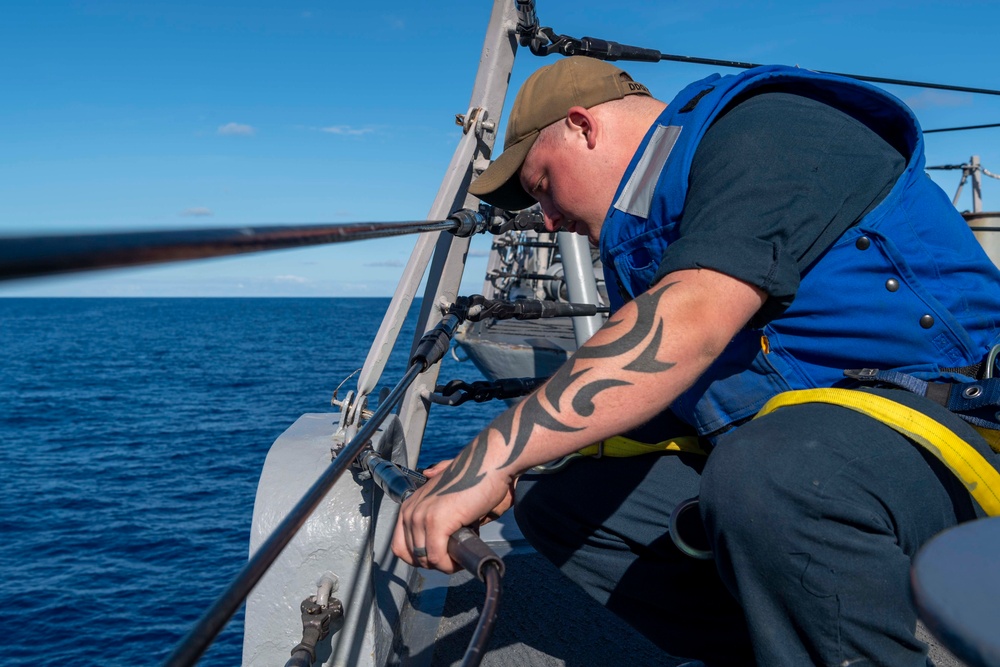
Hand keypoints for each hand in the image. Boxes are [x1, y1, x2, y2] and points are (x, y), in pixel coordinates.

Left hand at [392, 453, 513, 572]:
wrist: (488, 465)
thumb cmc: (474, 478)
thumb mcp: (447, 493)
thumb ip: (437, 502)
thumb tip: (439, 514)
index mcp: (411, 505)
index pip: (400, 546)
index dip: (419, 558)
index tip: (438, 558)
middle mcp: (411, 511)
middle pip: (411, 555)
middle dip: (433, 563)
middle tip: (452, 559)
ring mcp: (422, 517)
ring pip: (425, 559)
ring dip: (443, 565)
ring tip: (459, 558)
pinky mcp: (436, 523)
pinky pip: (437, 558)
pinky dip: (449, 565)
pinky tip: (460, 559)